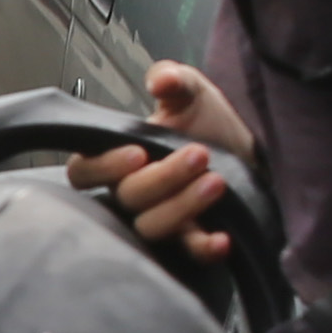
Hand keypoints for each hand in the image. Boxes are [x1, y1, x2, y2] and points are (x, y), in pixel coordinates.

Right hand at [66, 60, 257, 265]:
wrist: (247, 149)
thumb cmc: (204, 122)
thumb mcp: (189, 91)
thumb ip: (173, 79)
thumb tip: (161, 80)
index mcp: (117, 158)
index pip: (84, 172)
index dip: (104, 167)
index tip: (137, 151)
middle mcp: (130, 194)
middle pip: (126, 198)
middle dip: (163, 177)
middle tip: (199, 153)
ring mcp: (158, 220)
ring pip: (152, 227)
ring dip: (183, 206)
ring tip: (216, 182)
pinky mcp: (188, 240)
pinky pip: (188, 253)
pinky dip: (203, 248)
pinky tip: (222, 238)